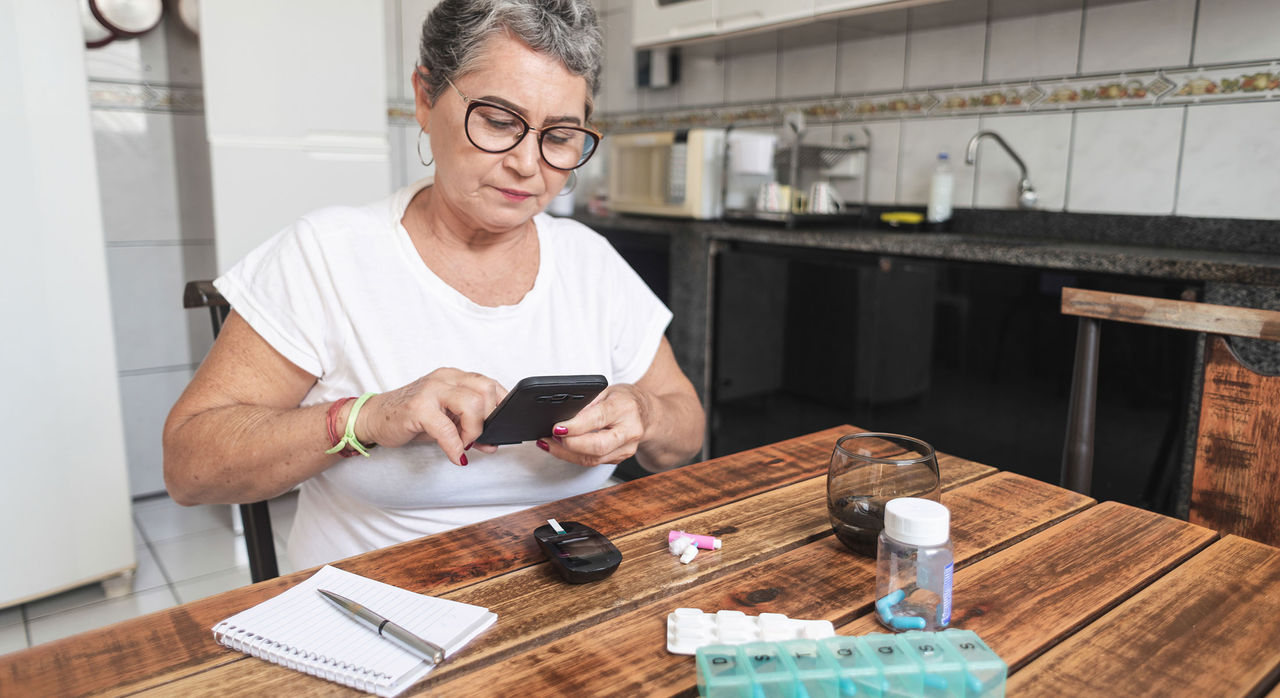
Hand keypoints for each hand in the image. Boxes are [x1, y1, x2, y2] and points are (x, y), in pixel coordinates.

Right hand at [354, 368, 504, 464]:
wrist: (373, 418)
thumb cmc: (411, 418)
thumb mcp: (446, 422)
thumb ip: (470, 429)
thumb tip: (493, 443)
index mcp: (454, 377)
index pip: (491, 384)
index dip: (501, 406)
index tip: (501, 426)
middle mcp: (444, 378)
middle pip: (486, 391)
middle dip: (489, 419)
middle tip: (477, 437)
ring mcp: (430, 391)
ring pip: (472, 404)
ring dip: (474, 431)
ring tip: (463, 444)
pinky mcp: (417, 408)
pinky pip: (446, 429)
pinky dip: (455, 446)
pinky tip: (454, 455)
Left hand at [537, 384, 652, 466]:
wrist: (646, 413)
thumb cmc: (624, 399)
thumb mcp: (606, 390)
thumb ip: (587, 402)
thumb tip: (562, 416)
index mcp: (625, 408)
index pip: (598, 419)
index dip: (575, 426)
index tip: (557, 428)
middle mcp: (630, 431)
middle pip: (598, 446)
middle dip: (570, 445)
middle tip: (550, 437)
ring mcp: (627, 448)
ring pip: (593, 459)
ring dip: (567, 454)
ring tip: (548, 444)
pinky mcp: (620, 458)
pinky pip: (594, 462)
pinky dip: (574, 456)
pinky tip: (560, 449)